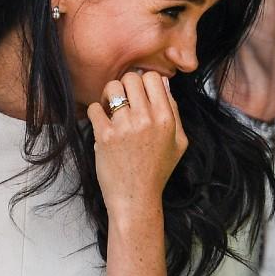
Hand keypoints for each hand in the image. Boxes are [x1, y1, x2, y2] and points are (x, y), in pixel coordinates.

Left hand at [87, 71, 187, 214]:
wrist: (136, 198)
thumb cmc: (157, 170)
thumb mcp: (179, 142)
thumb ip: (174, 111)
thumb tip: (163, 82)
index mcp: (166, 118)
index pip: (153, 77)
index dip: (144, 81)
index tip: (139, 93)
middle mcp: (147, 119)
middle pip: (131, 78)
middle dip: (125, 86)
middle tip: (123, 101)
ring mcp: (125, 127)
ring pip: (112, 88)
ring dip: (109, 96)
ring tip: (110, 109)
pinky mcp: (105, 136)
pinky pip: (94, 108)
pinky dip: (96, 113)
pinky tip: (102, 125)